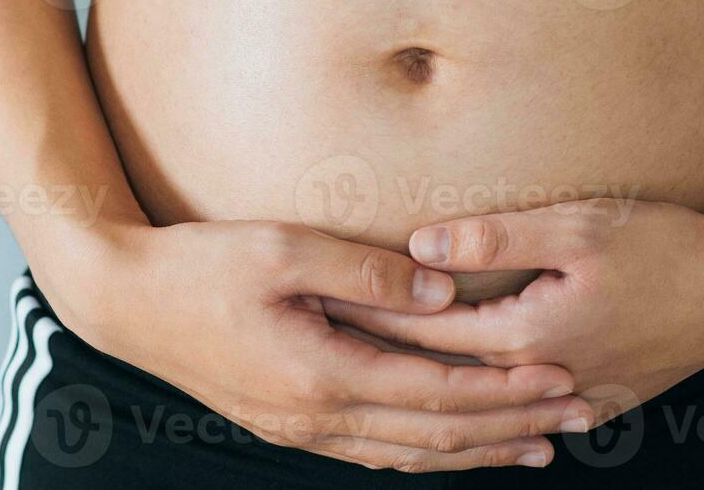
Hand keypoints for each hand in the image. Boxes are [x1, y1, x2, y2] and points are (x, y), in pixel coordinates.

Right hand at [40, 220, 595, 472]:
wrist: (127, 303)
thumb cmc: (202, 267)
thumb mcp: (283, 249)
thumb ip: (366, 269)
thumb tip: (442, 288)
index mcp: (321, 374)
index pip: (438, 392)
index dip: (505, 388)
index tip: (560, 376)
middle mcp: (317, 417)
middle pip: (436, 435)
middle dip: (511, 426)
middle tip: (576, 418)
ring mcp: (301, 430)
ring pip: (410, 455)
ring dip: (478, 450)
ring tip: (536, 445)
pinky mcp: (289, 425)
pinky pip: (374, 453)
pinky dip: (427, 454)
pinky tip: (454, 447)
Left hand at [323, 200, 703, 427]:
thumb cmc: (664, 246)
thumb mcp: (577, 226)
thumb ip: (494, 239)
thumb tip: (418, 248)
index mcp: (530, 334)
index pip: (425, 331)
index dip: (368, 317)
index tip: (318, 306)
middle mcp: (543, 378)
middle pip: (441, 374)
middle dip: (381, 357)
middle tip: (322, 343)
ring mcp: (571, 399)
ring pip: (478, 404)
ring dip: (423, 390)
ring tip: (369, 378)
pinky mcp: (595, 400)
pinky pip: (518, 414)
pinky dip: (477, 410)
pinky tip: (453, 407)